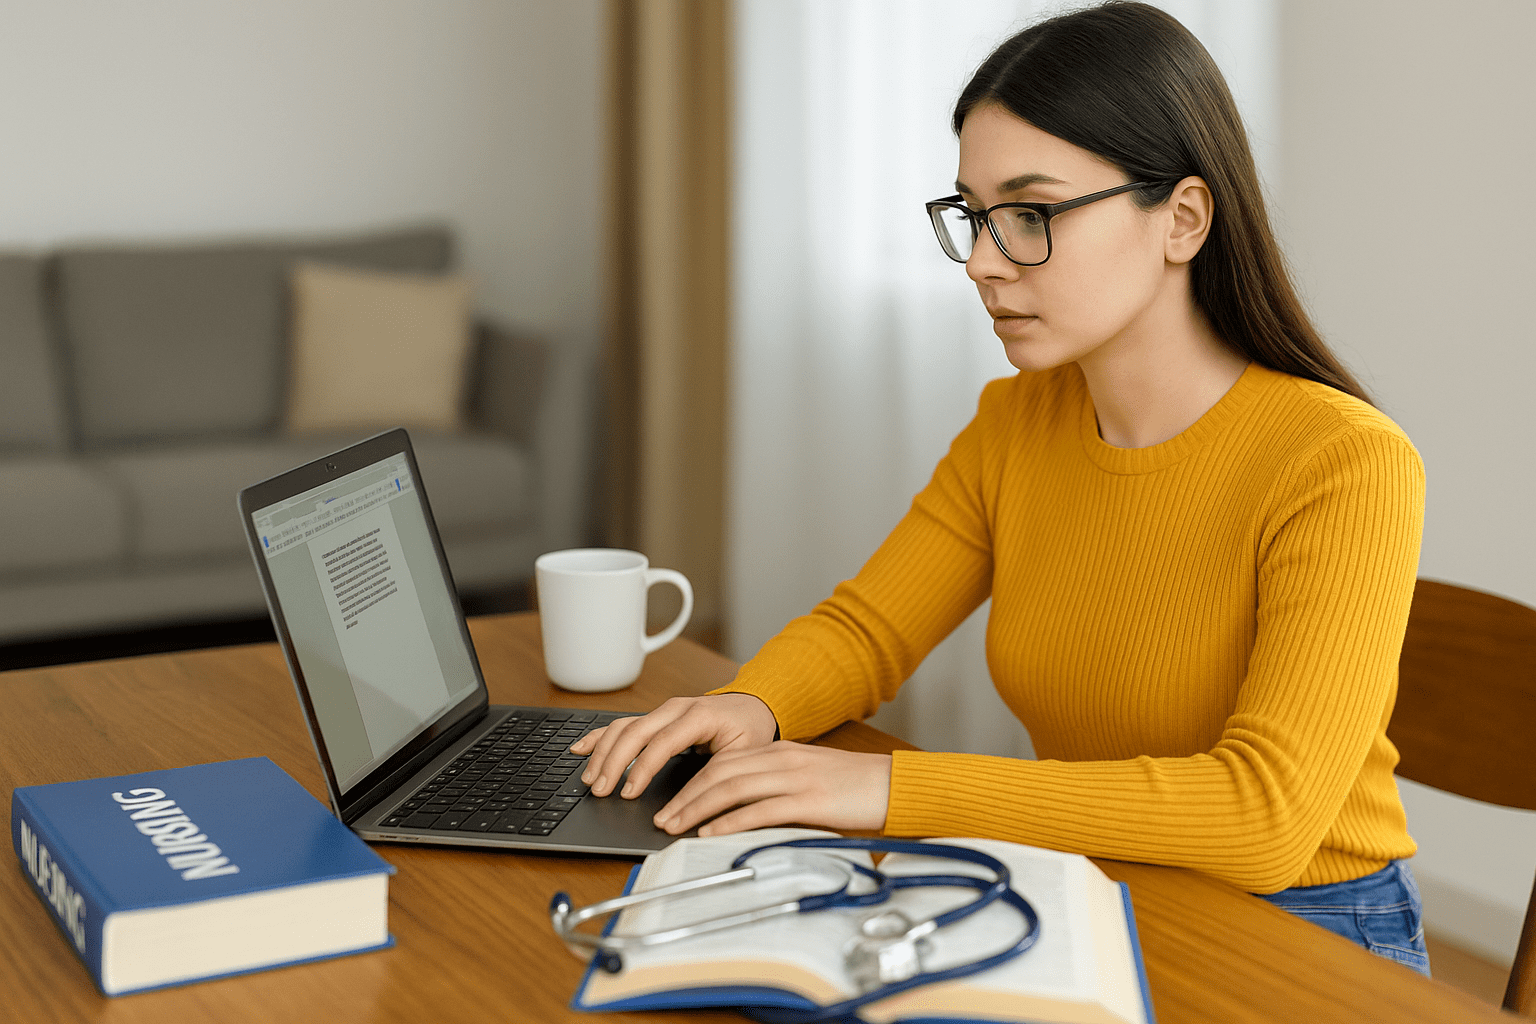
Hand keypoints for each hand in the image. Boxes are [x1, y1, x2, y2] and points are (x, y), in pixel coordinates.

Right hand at [569, 693, 778, 798]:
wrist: (753, 706)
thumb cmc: (750, 731)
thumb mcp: (745, 754)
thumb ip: (723, 774)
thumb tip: (702, 806)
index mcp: (700, 715)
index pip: (662, 743)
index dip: (641, 769)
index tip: (628, 793)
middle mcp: (676, 709)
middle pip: (634, 732)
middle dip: (613, 763)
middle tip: (601, 791)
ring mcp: (663, 711)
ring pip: (623, 727)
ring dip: (603, 753)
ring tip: (591, 779)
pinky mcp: (655, 718)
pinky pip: (622, 724)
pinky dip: (599, 737)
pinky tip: (581, 748)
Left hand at [653, 742, 891, 836]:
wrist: (894, 784)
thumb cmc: (854, 788)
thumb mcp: (809, 777)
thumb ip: (777, 786)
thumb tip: (740, 809)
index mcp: (780, 752)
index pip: (723, 762)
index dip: (691, 782)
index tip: (671, 802)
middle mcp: (782, 760)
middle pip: (719, 772)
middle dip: (685, 796)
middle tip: (662, 817)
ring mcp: (794, 778)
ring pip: (732, 788)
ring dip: (697, 808)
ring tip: (675, 827)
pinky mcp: (808, 801)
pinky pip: (759, 810)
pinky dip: (729, 821)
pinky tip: (711, 833)